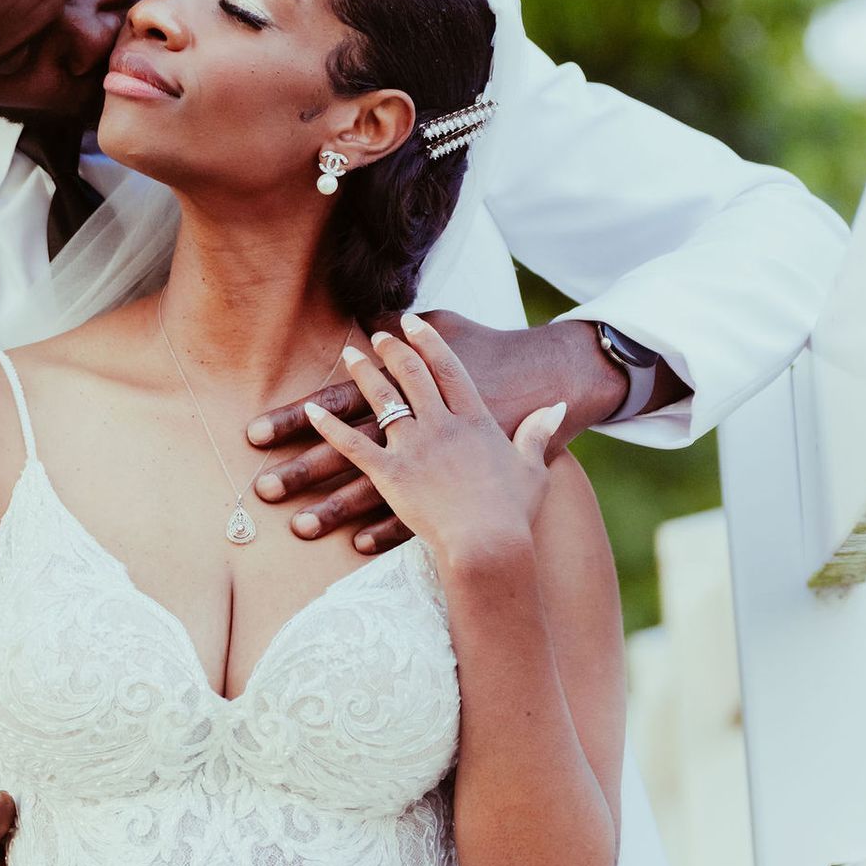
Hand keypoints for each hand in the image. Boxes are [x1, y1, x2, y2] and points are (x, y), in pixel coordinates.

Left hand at [303, 317, 566, 571]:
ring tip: (348, 356)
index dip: (428, 342)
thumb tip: (556, 409)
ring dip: (362, 375)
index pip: (449, 368)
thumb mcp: (535, 467)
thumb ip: (539, 433)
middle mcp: (442, 425)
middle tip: (377, 338)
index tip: (412, 323)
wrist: (490, 543)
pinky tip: (310, 412)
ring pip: (382, 401)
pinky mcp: (390, 475)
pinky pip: (352, 445)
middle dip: (393, 351)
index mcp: (476, 420)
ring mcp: (415, 448)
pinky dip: (328, 428)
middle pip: (413, 376)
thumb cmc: (515, 512)